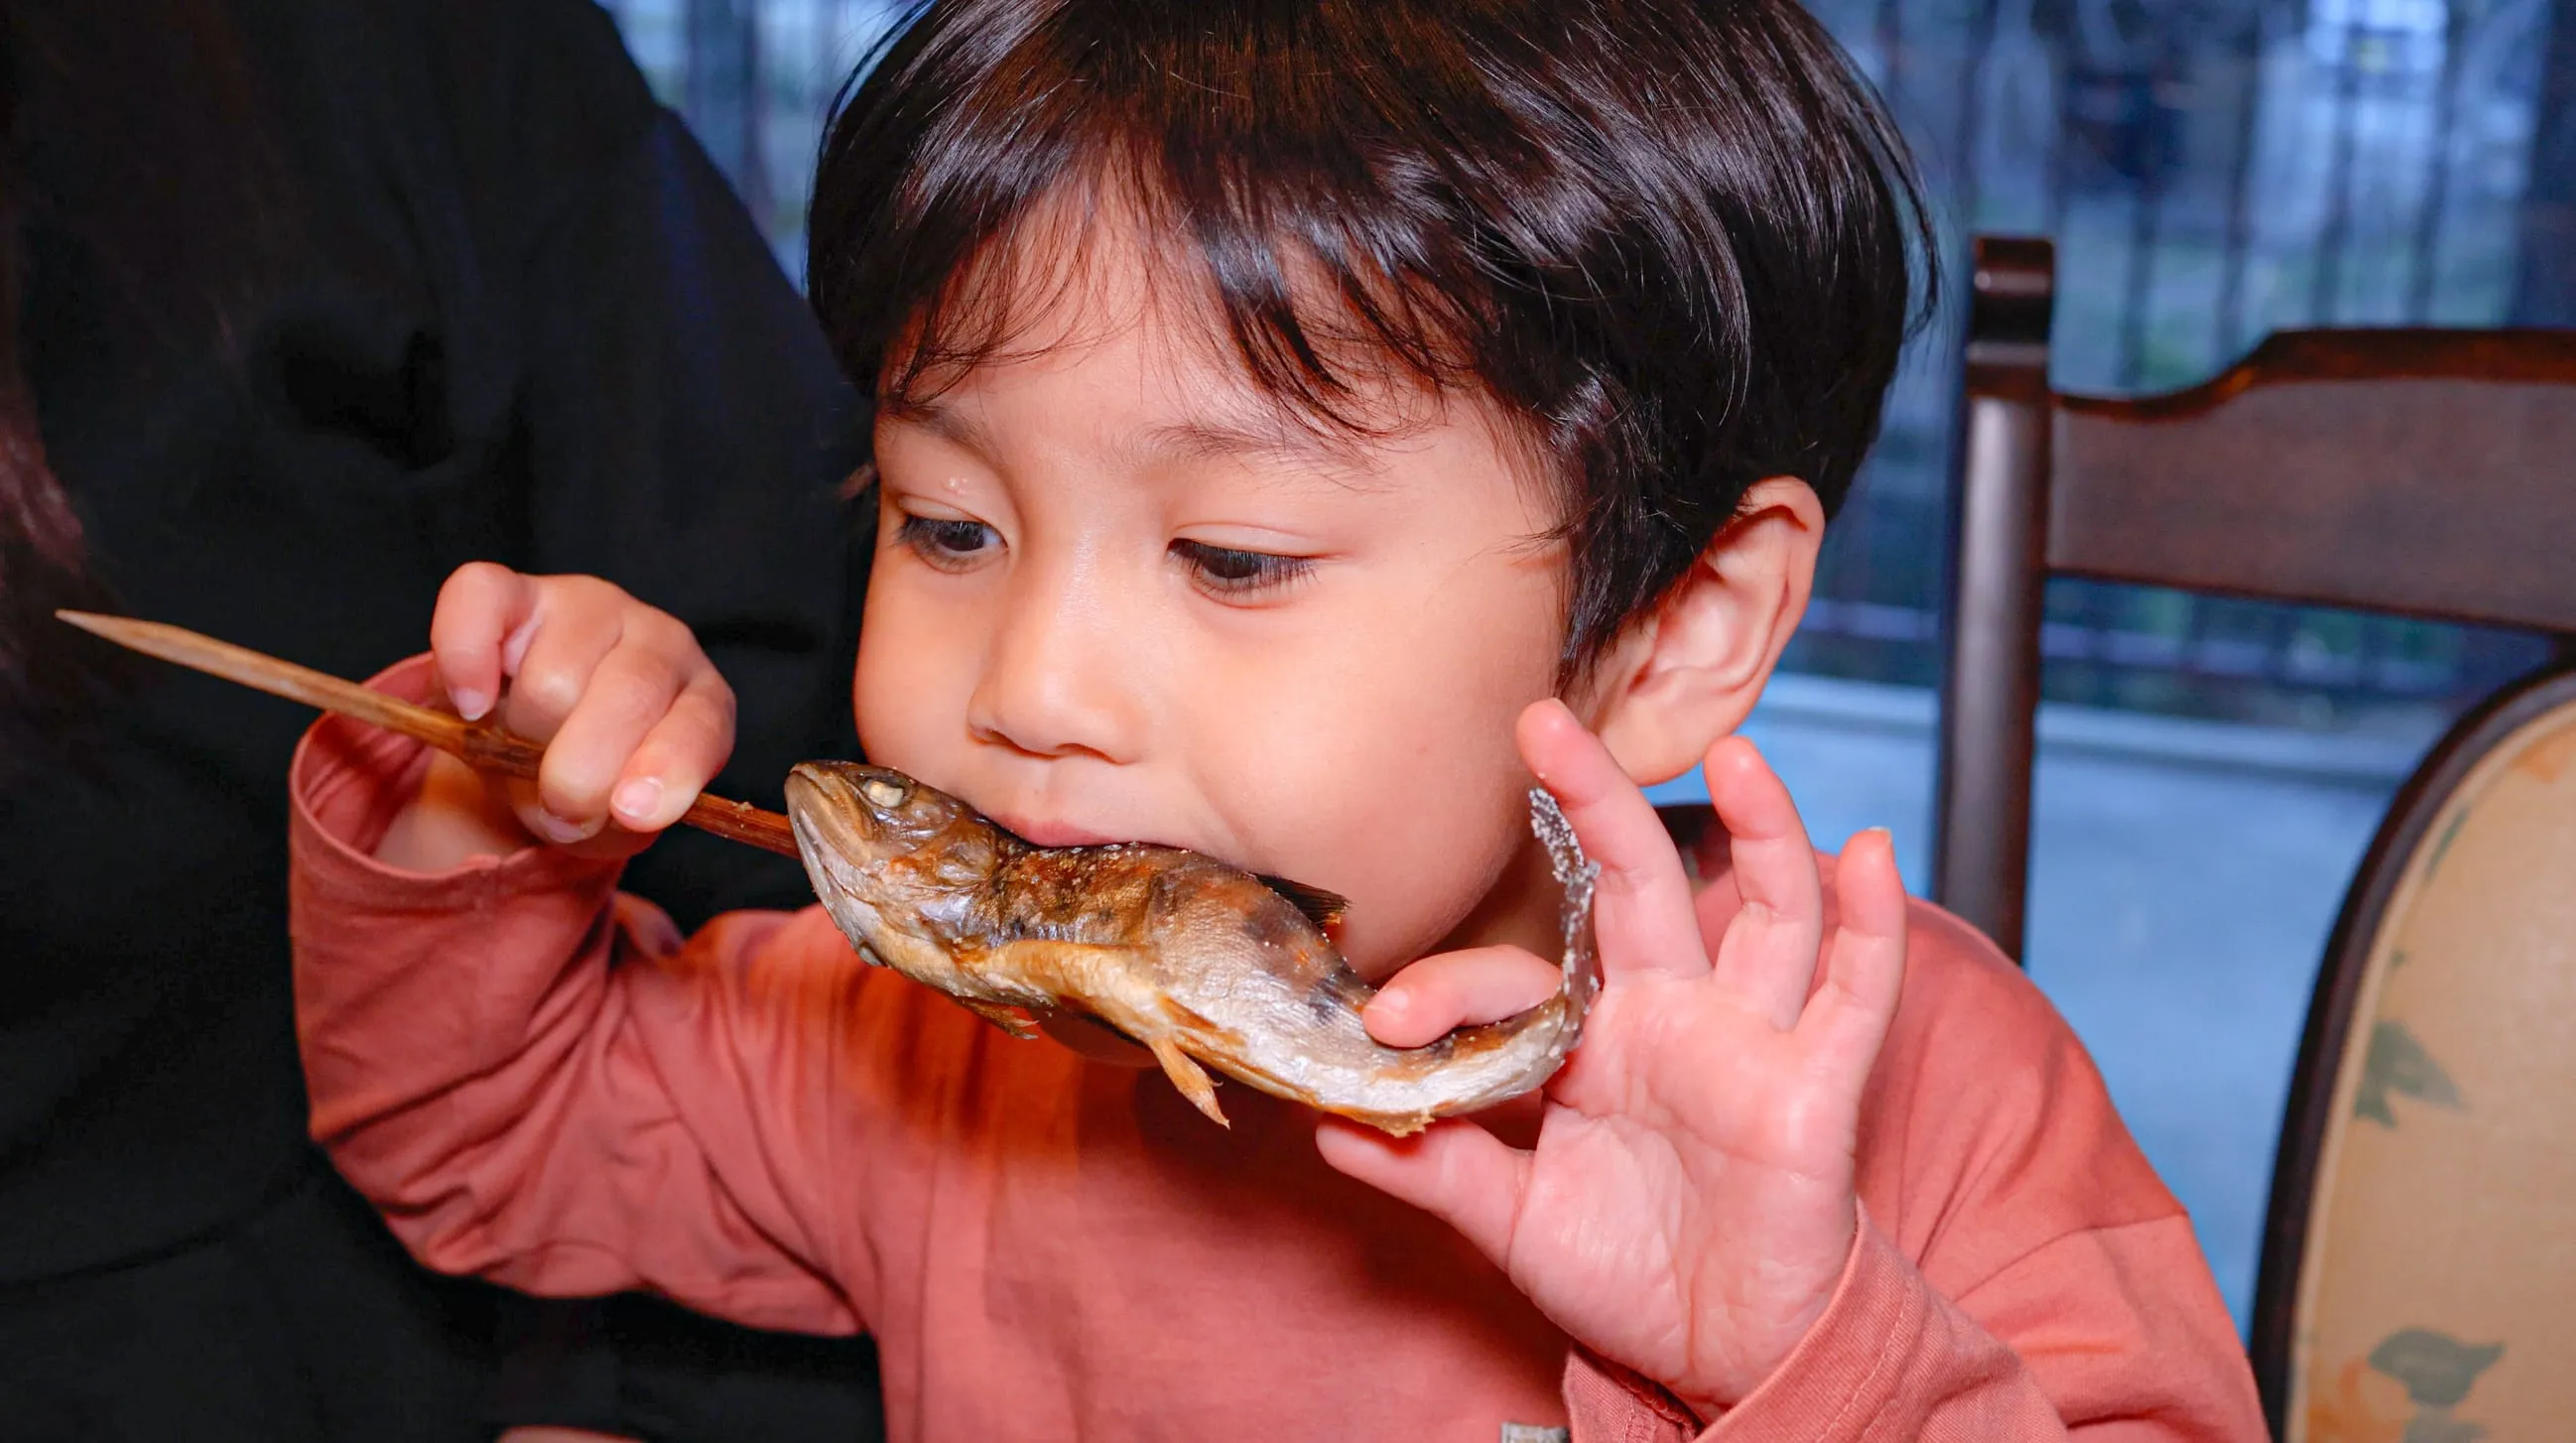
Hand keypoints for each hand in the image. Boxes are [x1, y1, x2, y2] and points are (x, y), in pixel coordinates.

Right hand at [376, 563, 735, 867]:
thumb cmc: (587, 778)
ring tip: (517, 751)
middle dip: (582, 772)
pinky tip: (471, 705)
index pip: (700, 725)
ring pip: (553, 678)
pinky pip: (479, 601)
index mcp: (700, 699)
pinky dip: (466, 658)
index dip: (669, 768)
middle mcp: (656, 640)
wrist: (526, 745)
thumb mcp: (611, 819)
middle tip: (558, 806)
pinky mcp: (511, 590)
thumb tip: (572, 812)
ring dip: (522, 737)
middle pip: (627, 698)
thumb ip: (608, 820)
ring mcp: (586, 605)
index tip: (632, 811)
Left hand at [1313, 699, 1906, 1417]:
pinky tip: (1868, 853)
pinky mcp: (1816, 1085)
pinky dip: (1871, 923)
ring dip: (1761, 829)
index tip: (1386, 1023)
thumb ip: (1433, 1168)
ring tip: (1735, 753)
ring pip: (1766, 912)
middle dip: (1596, 801)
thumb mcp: (1511, 1221)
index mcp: (1591, 1039)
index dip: (1454, 990)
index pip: (1520, 981)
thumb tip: (1327, 1126)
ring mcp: (1748, 1041)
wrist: (1722, 1351)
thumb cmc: (1627, 1271)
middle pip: (1639, 884)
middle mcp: (1672, 1017)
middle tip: (1542, 722)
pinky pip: (1854, 994)